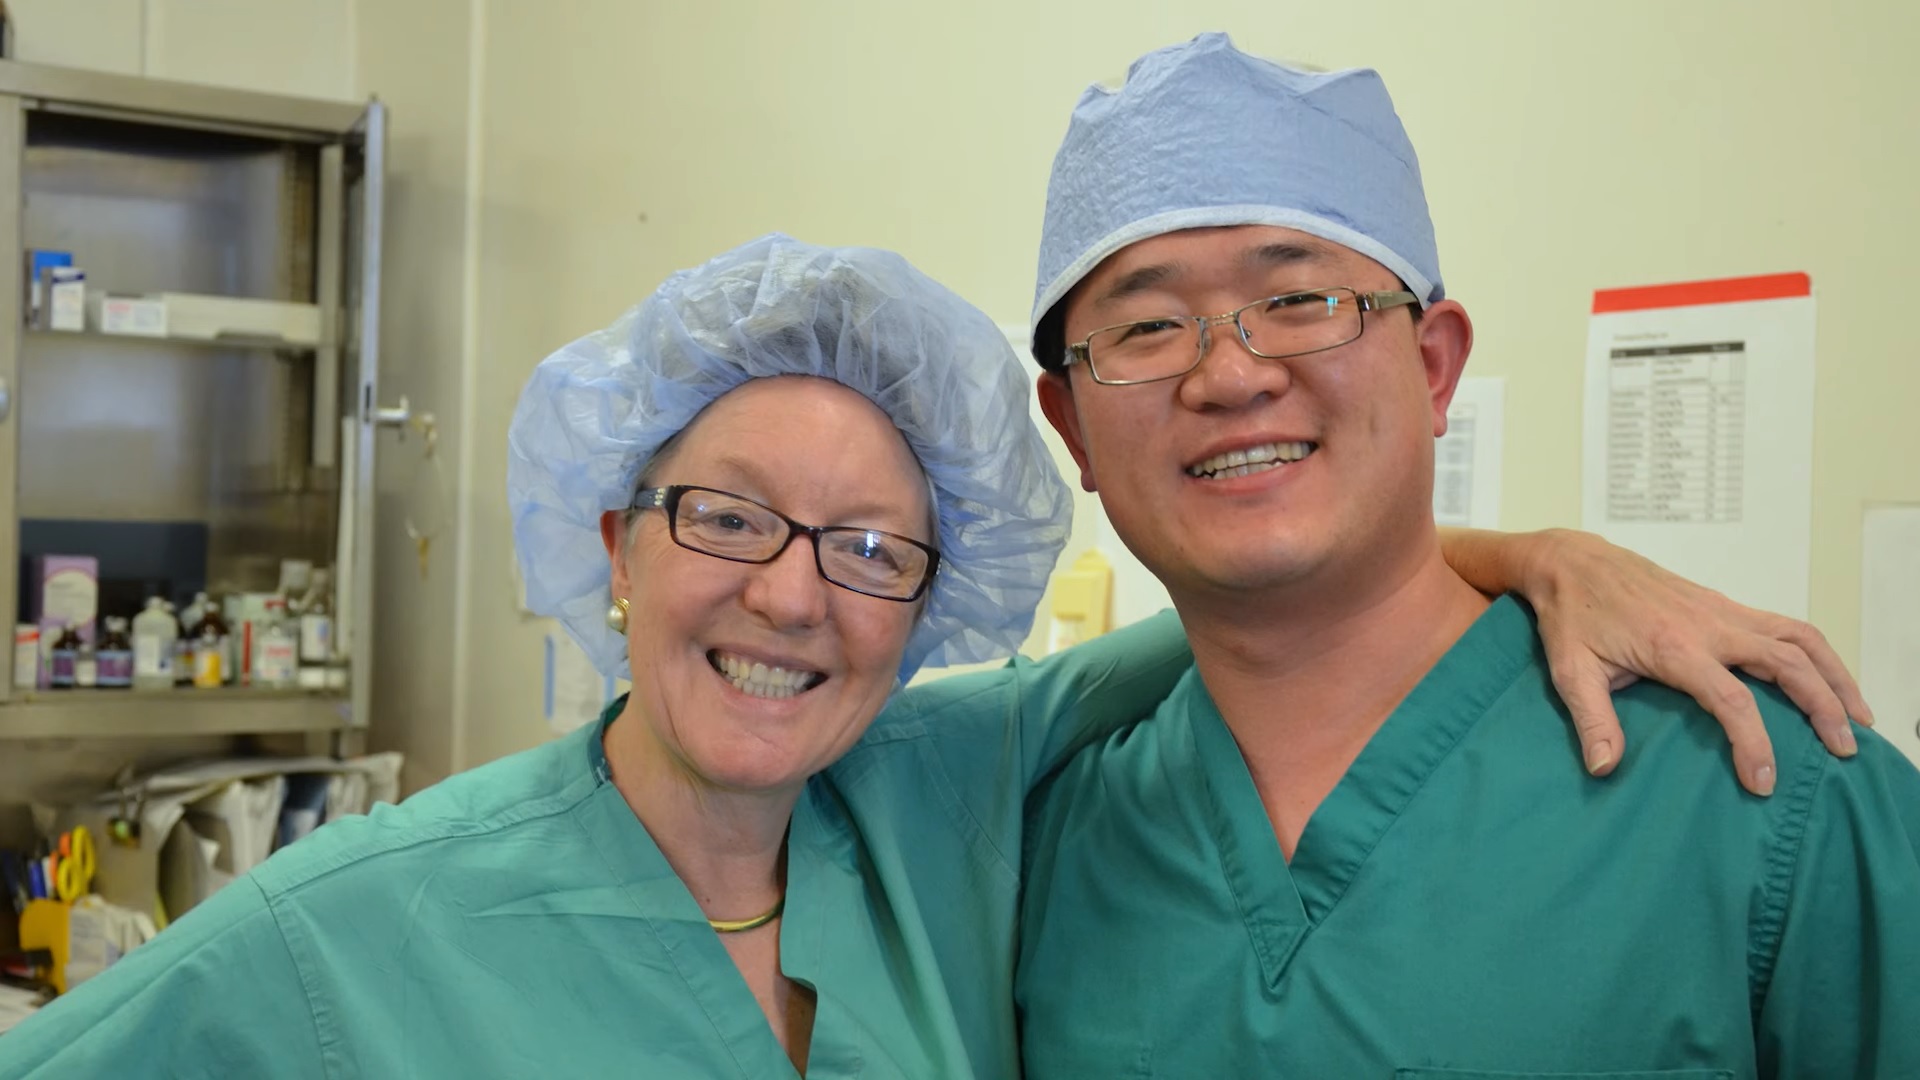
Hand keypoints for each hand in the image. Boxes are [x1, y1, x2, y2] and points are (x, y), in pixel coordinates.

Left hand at [1521, 529, 1870, 796]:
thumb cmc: (1570, 617)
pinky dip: (1815, 653)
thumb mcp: (1570, 669)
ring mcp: (1721, 610)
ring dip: (1835, 675)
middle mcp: (1708, 625)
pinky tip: (1827, 681)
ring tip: (1858, 718)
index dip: (1752, 743)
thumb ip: (1591, 718)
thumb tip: (1604, 767)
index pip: (1731, 700)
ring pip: (1799, 638)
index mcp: (1672, 647)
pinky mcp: (1723, 604)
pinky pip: (1784, 627)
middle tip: (1843, 750)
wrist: (1572, 562)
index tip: (1763, 783)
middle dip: (1822, 706)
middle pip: (1787, 663)